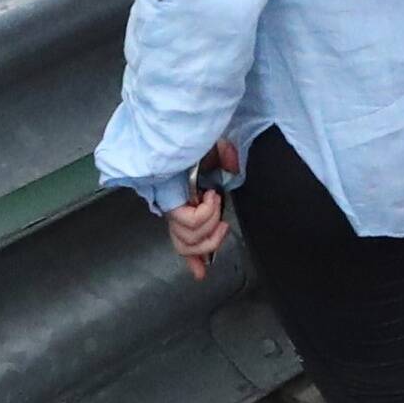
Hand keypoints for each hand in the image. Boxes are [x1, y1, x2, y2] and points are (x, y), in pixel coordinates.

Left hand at [161, 143, 238, 279]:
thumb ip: (227, 163)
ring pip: (191, 238)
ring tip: (214, 202)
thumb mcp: (217, 152)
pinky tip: (210, 196)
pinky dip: (207, 213)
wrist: (183, 128)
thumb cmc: (196, 136)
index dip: (193, 258)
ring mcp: (171, 207)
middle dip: (209, 242)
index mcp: (182, 201)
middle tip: (222, 224)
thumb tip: (232, 174)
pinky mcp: (171, 203)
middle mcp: (174, 208)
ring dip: (211, 223)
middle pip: (185, 246)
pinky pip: (192, 223)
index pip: (182, 238)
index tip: (200, 274)